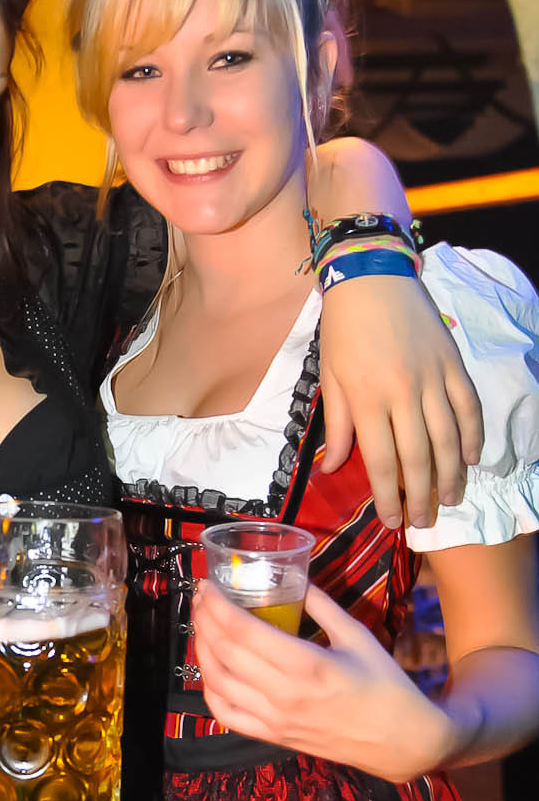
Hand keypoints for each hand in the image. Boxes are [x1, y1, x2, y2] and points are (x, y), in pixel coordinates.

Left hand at [192, 579, 455, 783]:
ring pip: (218, 683)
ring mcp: (276, 721)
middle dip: (204, 619)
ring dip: (202, 650)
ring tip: (201, 625)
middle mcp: (284, 695)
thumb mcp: (358, 636)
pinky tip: (211, 669)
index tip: (207, 584)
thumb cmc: (385, 685)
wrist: (403, 742)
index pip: (244, 631)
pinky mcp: (274, 738)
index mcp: (308, 665)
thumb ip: (321, 605)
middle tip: (200, 597)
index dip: (218, 605)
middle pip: (225, 652)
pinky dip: (211, 691)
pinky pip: (228, 715)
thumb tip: (294, 576)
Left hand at [319, 276, 482, 529]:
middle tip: (425, 523)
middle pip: (418, 458)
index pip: (382, 462)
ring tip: (449, 501)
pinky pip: (468, 408)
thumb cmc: (343, 330)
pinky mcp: (452, 364)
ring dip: (450, 476)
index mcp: (367, 400)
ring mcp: (432, 379)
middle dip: (421, 497)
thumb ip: (338, 427)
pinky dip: (472, 436)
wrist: (370, 277)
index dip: (388, 497)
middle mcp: (403, 394)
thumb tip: (335, 469)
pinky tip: (469, 460)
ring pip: (448, 439)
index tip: (393, 522)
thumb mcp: (330, 378)